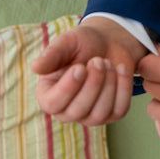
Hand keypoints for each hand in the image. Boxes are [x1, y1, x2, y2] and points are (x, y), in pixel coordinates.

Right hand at [32, 19, 147, 125]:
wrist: (108, 42)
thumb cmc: (82, 43)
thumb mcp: (67, 42)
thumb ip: (52, 54)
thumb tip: (35, 67)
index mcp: (48, 94)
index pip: (51, 104)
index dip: (67, 88)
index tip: (79, 67)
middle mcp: (66, 110)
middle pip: (78, 111)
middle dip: (93, 83)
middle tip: (98, 60)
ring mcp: (89, 116)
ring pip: (99, 114)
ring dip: (108, 85)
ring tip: (107, 62)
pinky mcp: (111, 114)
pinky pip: (119, 110)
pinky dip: (123, 88)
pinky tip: (121, 69)